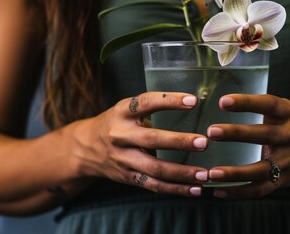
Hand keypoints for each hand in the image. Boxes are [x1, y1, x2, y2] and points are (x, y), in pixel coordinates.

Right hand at [68, 92, 209, 195]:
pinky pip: (154, 186)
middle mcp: (121, 135)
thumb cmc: (116, 123)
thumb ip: (150, 108)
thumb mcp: (126, 109)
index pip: (146, 103)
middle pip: (152, 140)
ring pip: (155, 169)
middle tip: (203, 142)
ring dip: (182, 173)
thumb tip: (193, 104)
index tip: (193, 100)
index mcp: (122, 112)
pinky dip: (176, 189)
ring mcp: (123, 159)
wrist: (85, 148)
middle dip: (179, 141)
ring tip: (205, 174)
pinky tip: (195, 190)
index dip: (169, 100)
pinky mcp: (128, 177)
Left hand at [206, 94, 289, 198]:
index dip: (247, 102)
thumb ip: (260, 105)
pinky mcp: (285, 179)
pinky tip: (219, 191)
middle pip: (265, 135)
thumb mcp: (283, 109)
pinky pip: (261, 189)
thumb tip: (221, 100)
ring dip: (236, 173)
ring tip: (213, 173)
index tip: (223, 101)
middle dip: (238, 133)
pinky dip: (240, 192)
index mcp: (288, 114)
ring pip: (262, 168)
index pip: (268, 104)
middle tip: (212, 131)